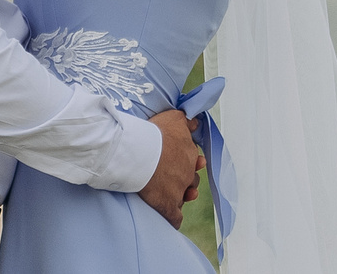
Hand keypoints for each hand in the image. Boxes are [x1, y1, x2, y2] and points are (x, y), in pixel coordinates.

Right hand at [138, 108, 200, 228]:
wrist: (140, 152)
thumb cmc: (155, 133)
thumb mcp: (174, 119)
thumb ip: (187, 121)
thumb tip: (196, 122)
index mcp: (190, 154)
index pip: (194, 162)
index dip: (189, 163)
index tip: (179, 161)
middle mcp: (188, 174)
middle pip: (191, 180)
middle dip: (185, 180)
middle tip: (172, 177)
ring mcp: (179, 191)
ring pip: (183, 198)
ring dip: (179, 197)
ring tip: (171, 195)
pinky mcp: (168, 206)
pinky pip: (175, 218)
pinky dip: (173, 218)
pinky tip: (170, 218)